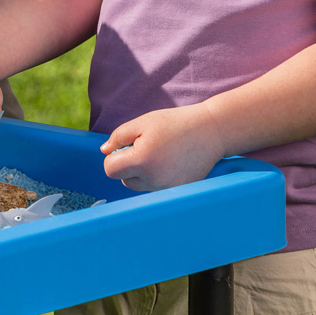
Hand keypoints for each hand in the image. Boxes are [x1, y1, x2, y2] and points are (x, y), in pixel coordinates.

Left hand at [101, 102, 224, 191]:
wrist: (211, 132)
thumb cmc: (174, 124)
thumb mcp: (141, 123)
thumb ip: (118, 137)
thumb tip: (105, 151)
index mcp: (142, 161)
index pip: (110, 170)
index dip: (113, 157)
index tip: (124, 147)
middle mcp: (154, 180)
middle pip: (125, 180)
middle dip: (128, 166)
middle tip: (144, 147)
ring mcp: (168, 189)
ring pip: (141, 185)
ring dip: (143, 173)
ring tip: (159, 153)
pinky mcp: (179, 191)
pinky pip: (157, 188)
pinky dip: (158, 177)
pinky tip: (170, 162)